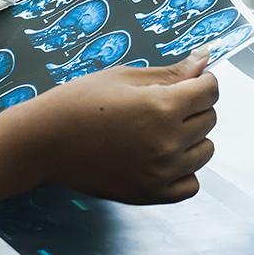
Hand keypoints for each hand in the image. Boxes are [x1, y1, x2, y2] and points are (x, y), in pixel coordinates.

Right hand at [18, 55, 220, 204]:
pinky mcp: (151, 194)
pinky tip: (164, 158)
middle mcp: (167, 142)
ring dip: (192, 138)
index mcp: (163, 107)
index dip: (202, 82)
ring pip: (205, 151)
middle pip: (209, 119)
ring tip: (162, 131)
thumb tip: (205, 61)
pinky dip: (184, 171)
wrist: (43, 142)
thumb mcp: (125, 77)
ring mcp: (161, 172)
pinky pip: (190, 185)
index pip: (210, 91)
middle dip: (195, 107)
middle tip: (165, 105)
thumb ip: (171, 73)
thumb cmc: (79, 102)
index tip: (190, 82)